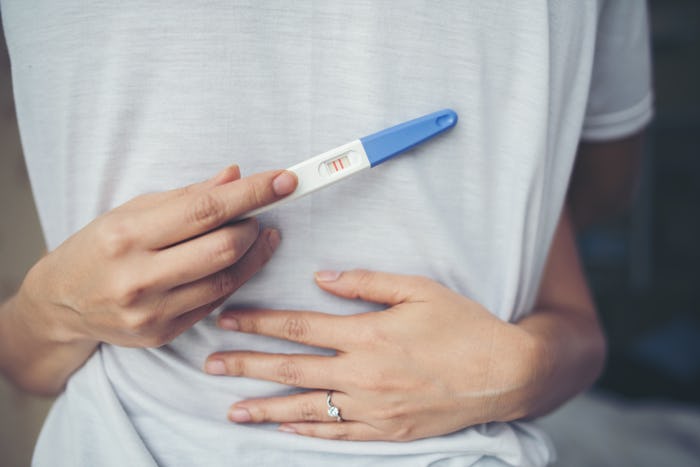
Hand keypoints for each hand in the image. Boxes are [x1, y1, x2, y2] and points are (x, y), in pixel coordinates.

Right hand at [20, 165, 296, 347]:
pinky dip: (234, 276)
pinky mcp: (162, 334)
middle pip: (223, 249)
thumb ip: (187, 196)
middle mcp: (138, 277)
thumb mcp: (132, 210)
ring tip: (256, 233)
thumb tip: (235, 176)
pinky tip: (236, 261)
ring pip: (227, 279)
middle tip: (260, 212)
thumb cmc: (99, 247)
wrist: (61, 304)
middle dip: (254, 225)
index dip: (252, 194)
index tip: (285, 180)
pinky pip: (215, 301)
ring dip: (254, 252)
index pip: (204, 210)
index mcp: (126, 235)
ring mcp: (151, 311)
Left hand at [205, 270, 538, 441]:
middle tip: (210, 363)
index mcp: (367, 334)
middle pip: (291, 368)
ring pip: (305, 407)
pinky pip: (336, 434)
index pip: (299, 326)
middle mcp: (362, 373)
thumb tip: (322, 278)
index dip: (259, 322)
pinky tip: (281, 428)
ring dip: (264, 407)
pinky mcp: (386, 430)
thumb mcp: (419, 290)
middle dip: (246, 365)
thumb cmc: (462, 326)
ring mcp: (373, 407)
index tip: (228, 319)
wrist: (503, 373)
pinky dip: (305, 431)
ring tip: (231, 410)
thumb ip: (367, 283)